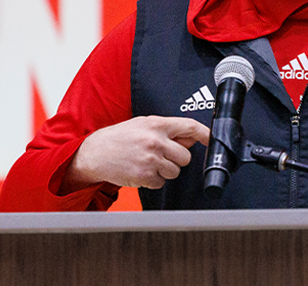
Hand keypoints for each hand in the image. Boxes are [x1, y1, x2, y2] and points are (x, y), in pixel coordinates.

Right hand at [62, 115, 209, 190]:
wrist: (94, 153)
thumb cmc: (118, 138)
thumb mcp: (141, 125)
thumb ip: (166, 130)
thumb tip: (189, 137)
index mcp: (156, 124)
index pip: (190, 127)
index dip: (205, 134)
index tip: (213, 140)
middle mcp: (155, 140)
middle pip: (185, 156)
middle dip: (176, 159)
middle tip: (160, 155)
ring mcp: (150, 159)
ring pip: (175, 171)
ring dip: (164, 170)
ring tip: (146, 162)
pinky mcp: (145, 175)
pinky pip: (161, 182)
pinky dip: (153, 179)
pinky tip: (140, 170)